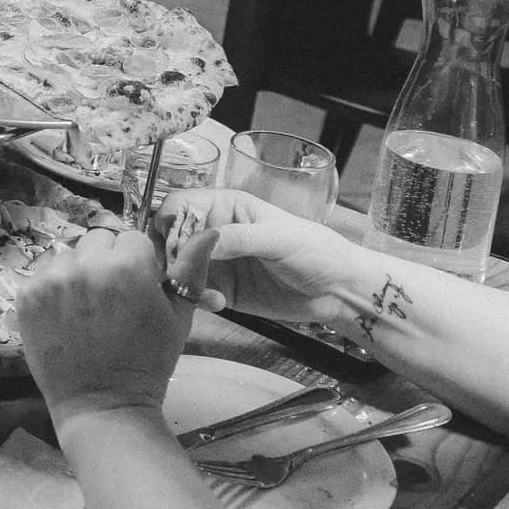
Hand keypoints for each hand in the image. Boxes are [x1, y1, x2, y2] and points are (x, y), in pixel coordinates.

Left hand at [19, 225, 217, 423]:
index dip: (139, 263)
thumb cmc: (148, 362)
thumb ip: (191, 269)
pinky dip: (55, 287)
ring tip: (89, 308)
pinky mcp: (27, 295)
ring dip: (80, 271)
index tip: (138, 288)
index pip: (133, 238)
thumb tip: (208, 231)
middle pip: (99, 240)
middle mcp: (86, 265)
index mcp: (127, 266)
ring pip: (70, 254)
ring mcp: (51, 280)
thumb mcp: (178, 316)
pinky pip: (44, 273)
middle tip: (113, 297)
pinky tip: (68, 314)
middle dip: (108, 260)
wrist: (104, 404)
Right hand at [154, 187, 372, 325]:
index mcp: (225, 207)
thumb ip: (238, 238)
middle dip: (171, 257)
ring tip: (202, 293)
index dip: (170, 222)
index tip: (175, 244)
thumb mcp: (278, 238)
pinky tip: (218, 303)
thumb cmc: (314, 250)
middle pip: (171, 239)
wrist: (338, 291)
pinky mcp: (220, 290)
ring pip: (177, 268)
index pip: (180, 205)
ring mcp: (216, 263)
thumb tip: (200, 241)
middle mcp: (214, 232)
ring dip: (182, 281)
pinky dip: (198, 299)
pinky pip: (194, 293)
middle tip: (183, 274)